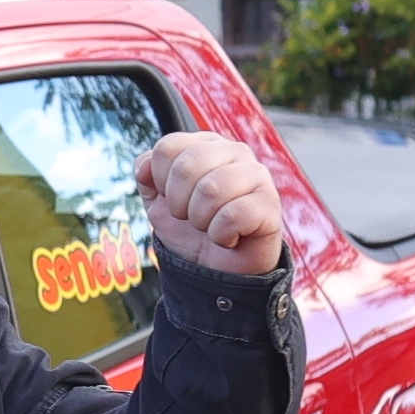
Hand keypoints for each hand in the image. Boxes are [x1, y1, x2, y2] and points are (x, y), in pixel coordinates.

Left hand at [135, 134, 283, 274]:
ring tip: (210, 226)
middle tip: (191, 218)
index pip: (167, 147)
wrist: (215, 268)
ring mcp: (256, 174)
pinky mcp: (269, 203)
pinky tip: (228, 237)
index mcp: (205, 145)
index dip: (160, 181)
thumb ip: (146, 176)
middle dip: (178, 203)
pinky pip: (232, 215)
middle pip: (186, 166)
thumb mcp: (158, 202)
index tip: (172, 199)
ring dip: (200, 220)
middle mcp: (234, 151)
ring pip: (211, 189)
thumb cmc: (190, 230)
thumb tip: (145, 164)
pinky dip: (220, 235)